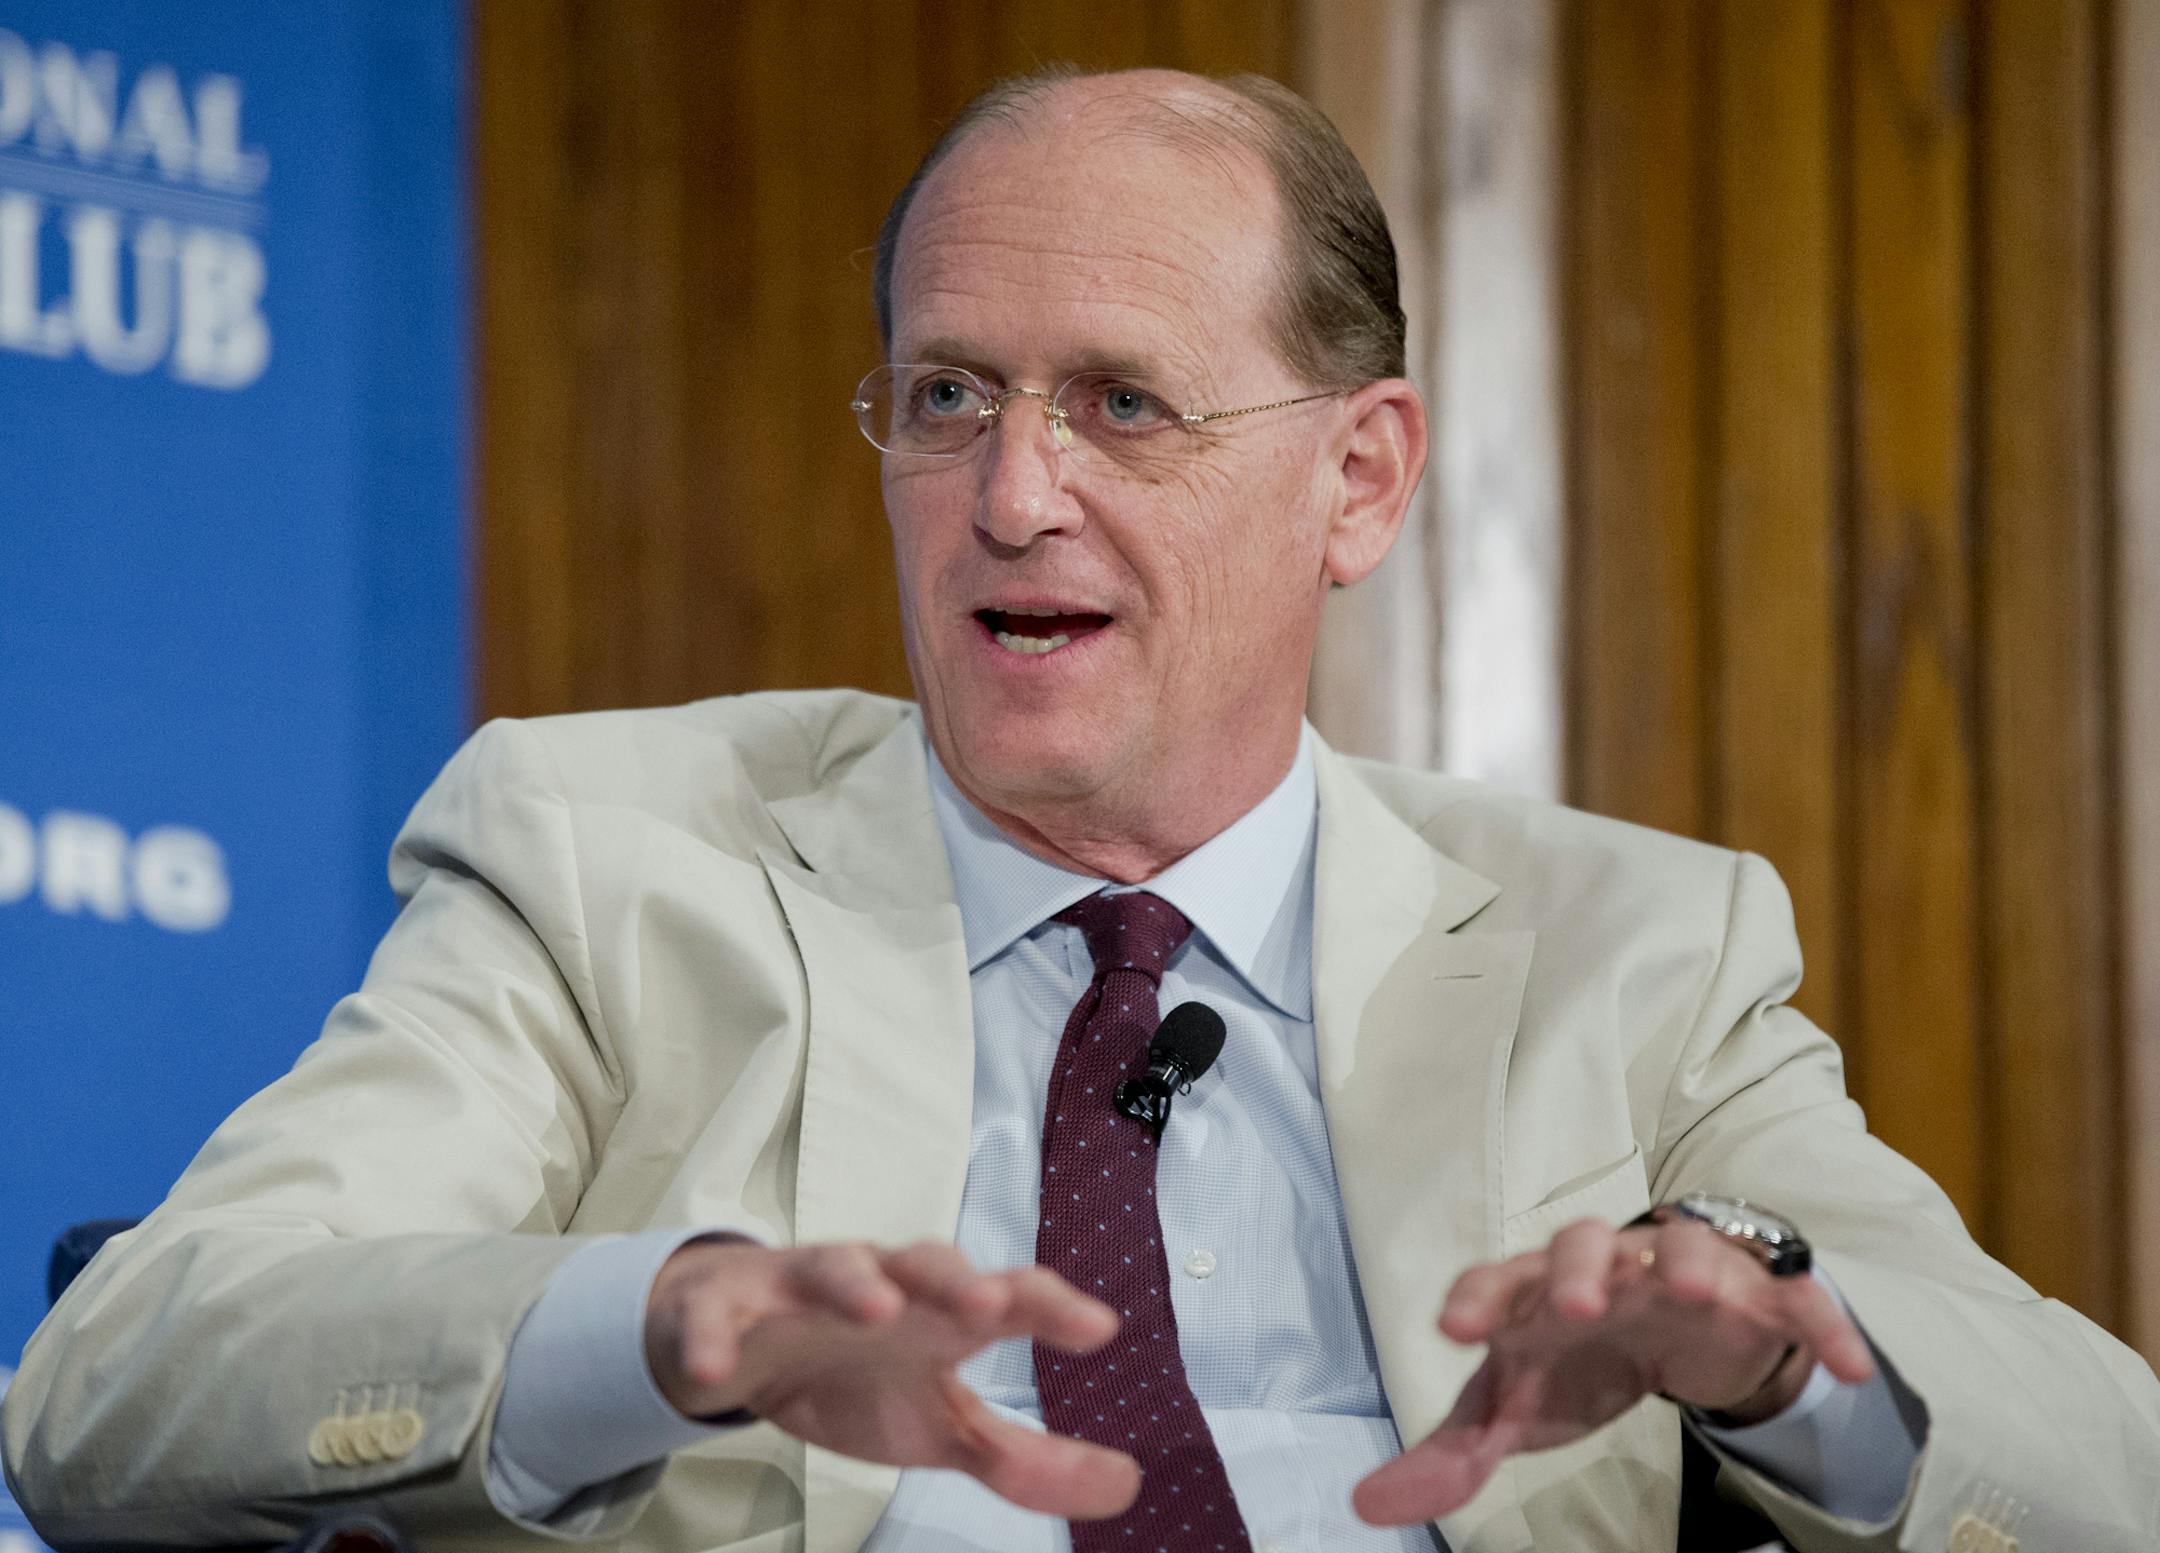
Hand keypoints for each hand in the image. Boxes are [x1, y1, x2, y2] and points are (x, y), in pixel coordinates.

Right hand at [643, 1238, 1139, 1519]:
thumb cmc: (855, 1373)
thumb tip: (1126, 1484)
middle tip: (985, 1304)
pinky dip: (714, 1337)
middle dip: (953, 1278)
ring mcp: (800, 1290)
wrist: (739, 1344)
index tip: (1098, 1328)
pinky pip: (719, 1319)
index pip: (1005, 1294)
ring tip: (877, 1310)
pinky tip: (715, 1367)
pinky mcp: (729, 1309)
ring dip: (854, 1284)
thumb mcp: (941, 1425)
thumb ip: (1024, 1457)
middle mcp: (879, 1285)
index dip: (1050, 1306)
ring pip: (831, 1268)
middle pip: (922, 1265)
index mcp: (937, 1312)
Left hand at [1352, 1215, 1875, 1525]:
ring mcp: (1683, 1270)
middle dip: (1580, 1270)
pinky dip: (1820, 1321)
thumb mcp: (1515, 1408)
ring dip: (1689, 1263)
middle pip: (1585, 1245)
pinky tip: (1845, 1362)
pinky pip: (1792, 1295)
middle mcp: (1606, 1266)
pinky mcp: (1755, 1292)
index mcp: (1537, 1291)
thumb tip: (1368, 1504)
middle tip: (1574, 1306)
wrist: (1668, 1326)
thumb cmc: (1574, 1358)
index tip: (1455, 1330)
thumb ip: (1451, 1455)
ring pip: (1685, 1245)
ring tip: (1694, 1292)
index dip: (1477, 1298)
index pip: (1498, 1281)